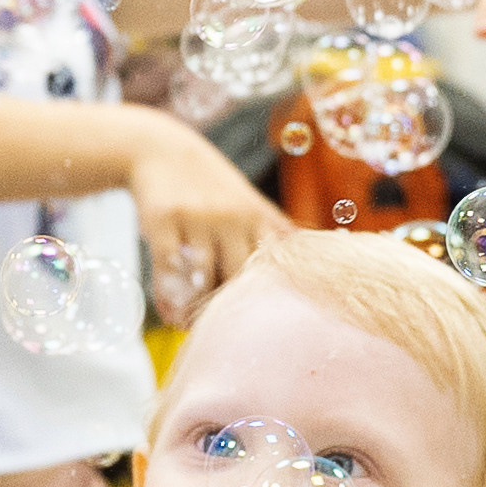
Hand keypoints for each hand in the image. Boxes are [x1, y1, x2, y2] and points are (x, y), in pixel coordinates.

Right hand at [127, 111, 292, 319]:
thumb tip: (323, 265)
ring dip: (198, 311)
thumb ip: (278, 236)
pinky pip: (168, 270)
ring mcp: (197, 218)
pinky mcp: (164, 220)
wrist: (162, 151)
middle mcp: (231, 217)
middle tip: (227, 334)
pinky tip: (171, 315)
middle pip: (239, 278)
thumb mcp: (250, 206)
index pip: (274, 267)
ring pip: (203, 278)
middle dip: (233, 310)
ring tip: (194, 328)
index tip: (272, 328)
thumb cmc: (214, 190)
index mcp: (258, 218)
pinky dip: (169, 299)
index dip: (271, 300)